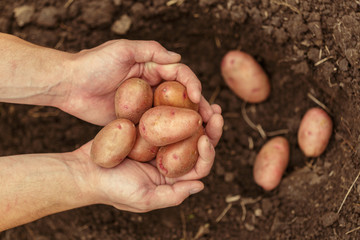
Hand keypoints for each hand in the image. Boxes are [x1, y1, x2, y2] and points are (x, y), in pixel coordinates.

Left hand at [60, 40, 202, 125]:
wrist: (68, 85)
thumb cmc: (93, 63)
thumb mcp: (122, 49)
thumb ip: (151, 50)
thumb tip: (178, 57)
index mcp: (152, 68)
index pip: (180, 75)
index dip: (193, 84)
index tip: (198, 98)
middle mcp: (152, 87)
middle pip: (182, 97)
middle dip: (199, 106)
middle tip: (211, 119)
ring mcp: (145, 106)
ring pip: (172, 115)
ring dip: (188, 123)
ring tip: (203, 134)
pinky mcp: (136, 121)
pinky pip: (156, 128)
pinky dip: (169, 135)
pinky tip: (180, 144)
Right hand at [73, 105, 222, 211]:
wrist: (84, 171)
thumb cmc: (111, 188)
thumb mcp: (144, 199)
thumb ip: (173, 195)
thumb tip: (201, 185)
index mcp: (172, 177)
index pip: (199, 166)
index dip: (208, 152)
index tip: (205, 137)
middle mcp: (168, 161)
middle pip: (196, 144)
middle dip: (210, 129)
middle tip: (216, 112)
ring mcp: (157, 144)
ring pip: (182, 128)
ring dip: (195, 114)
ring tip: (204, 100)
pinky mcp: (145, 131)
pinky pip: (163, 119)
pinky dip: (173, 108)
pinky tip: (180, 95)